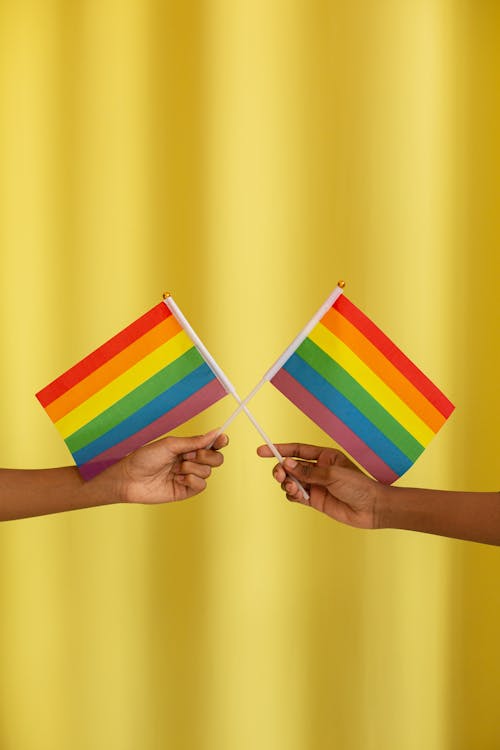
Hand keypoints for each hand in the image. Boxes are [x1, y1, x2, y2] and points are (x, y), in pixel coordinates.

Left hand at [111, 430, 227, 504]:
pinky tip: (178, 479)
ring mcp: (189, 477)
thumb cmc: (145, 458)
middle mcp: (191, 462)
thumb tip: (215, 433)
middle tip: (190, 455)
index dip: (219, 441)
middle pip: (216, 459)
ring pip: (208, 472)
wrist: (130, 478)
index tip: (222, 439)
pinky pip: (202, 485)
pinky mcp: (185, 491)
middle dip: (207, 456)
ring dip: (193, 468)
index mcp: (188, 448)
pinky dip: (192, 480)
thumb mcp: (171, 445)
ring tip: (176, 469)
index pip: (211, 445)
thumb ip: (194, 441)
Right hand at [257, 442, 382, 528]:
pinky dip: (293, 495)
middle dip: (281, 469)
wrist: (371, 508)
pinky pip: (296, 496)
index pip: (297, 450)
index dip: (279, 449)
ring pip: (291, 481)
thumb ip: (308, 471)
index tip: (262, 450)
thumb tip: (287, 464)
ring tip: (294, 488)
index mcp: (324, 456)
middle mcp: (317, 470)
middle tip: (280, 475)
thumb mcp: (332, 474)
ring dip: (287, 483)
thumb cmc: (358, 486)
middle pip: (290, 466)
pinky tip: (299, 496)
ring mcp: (315, 485)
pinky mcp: (314, 500)